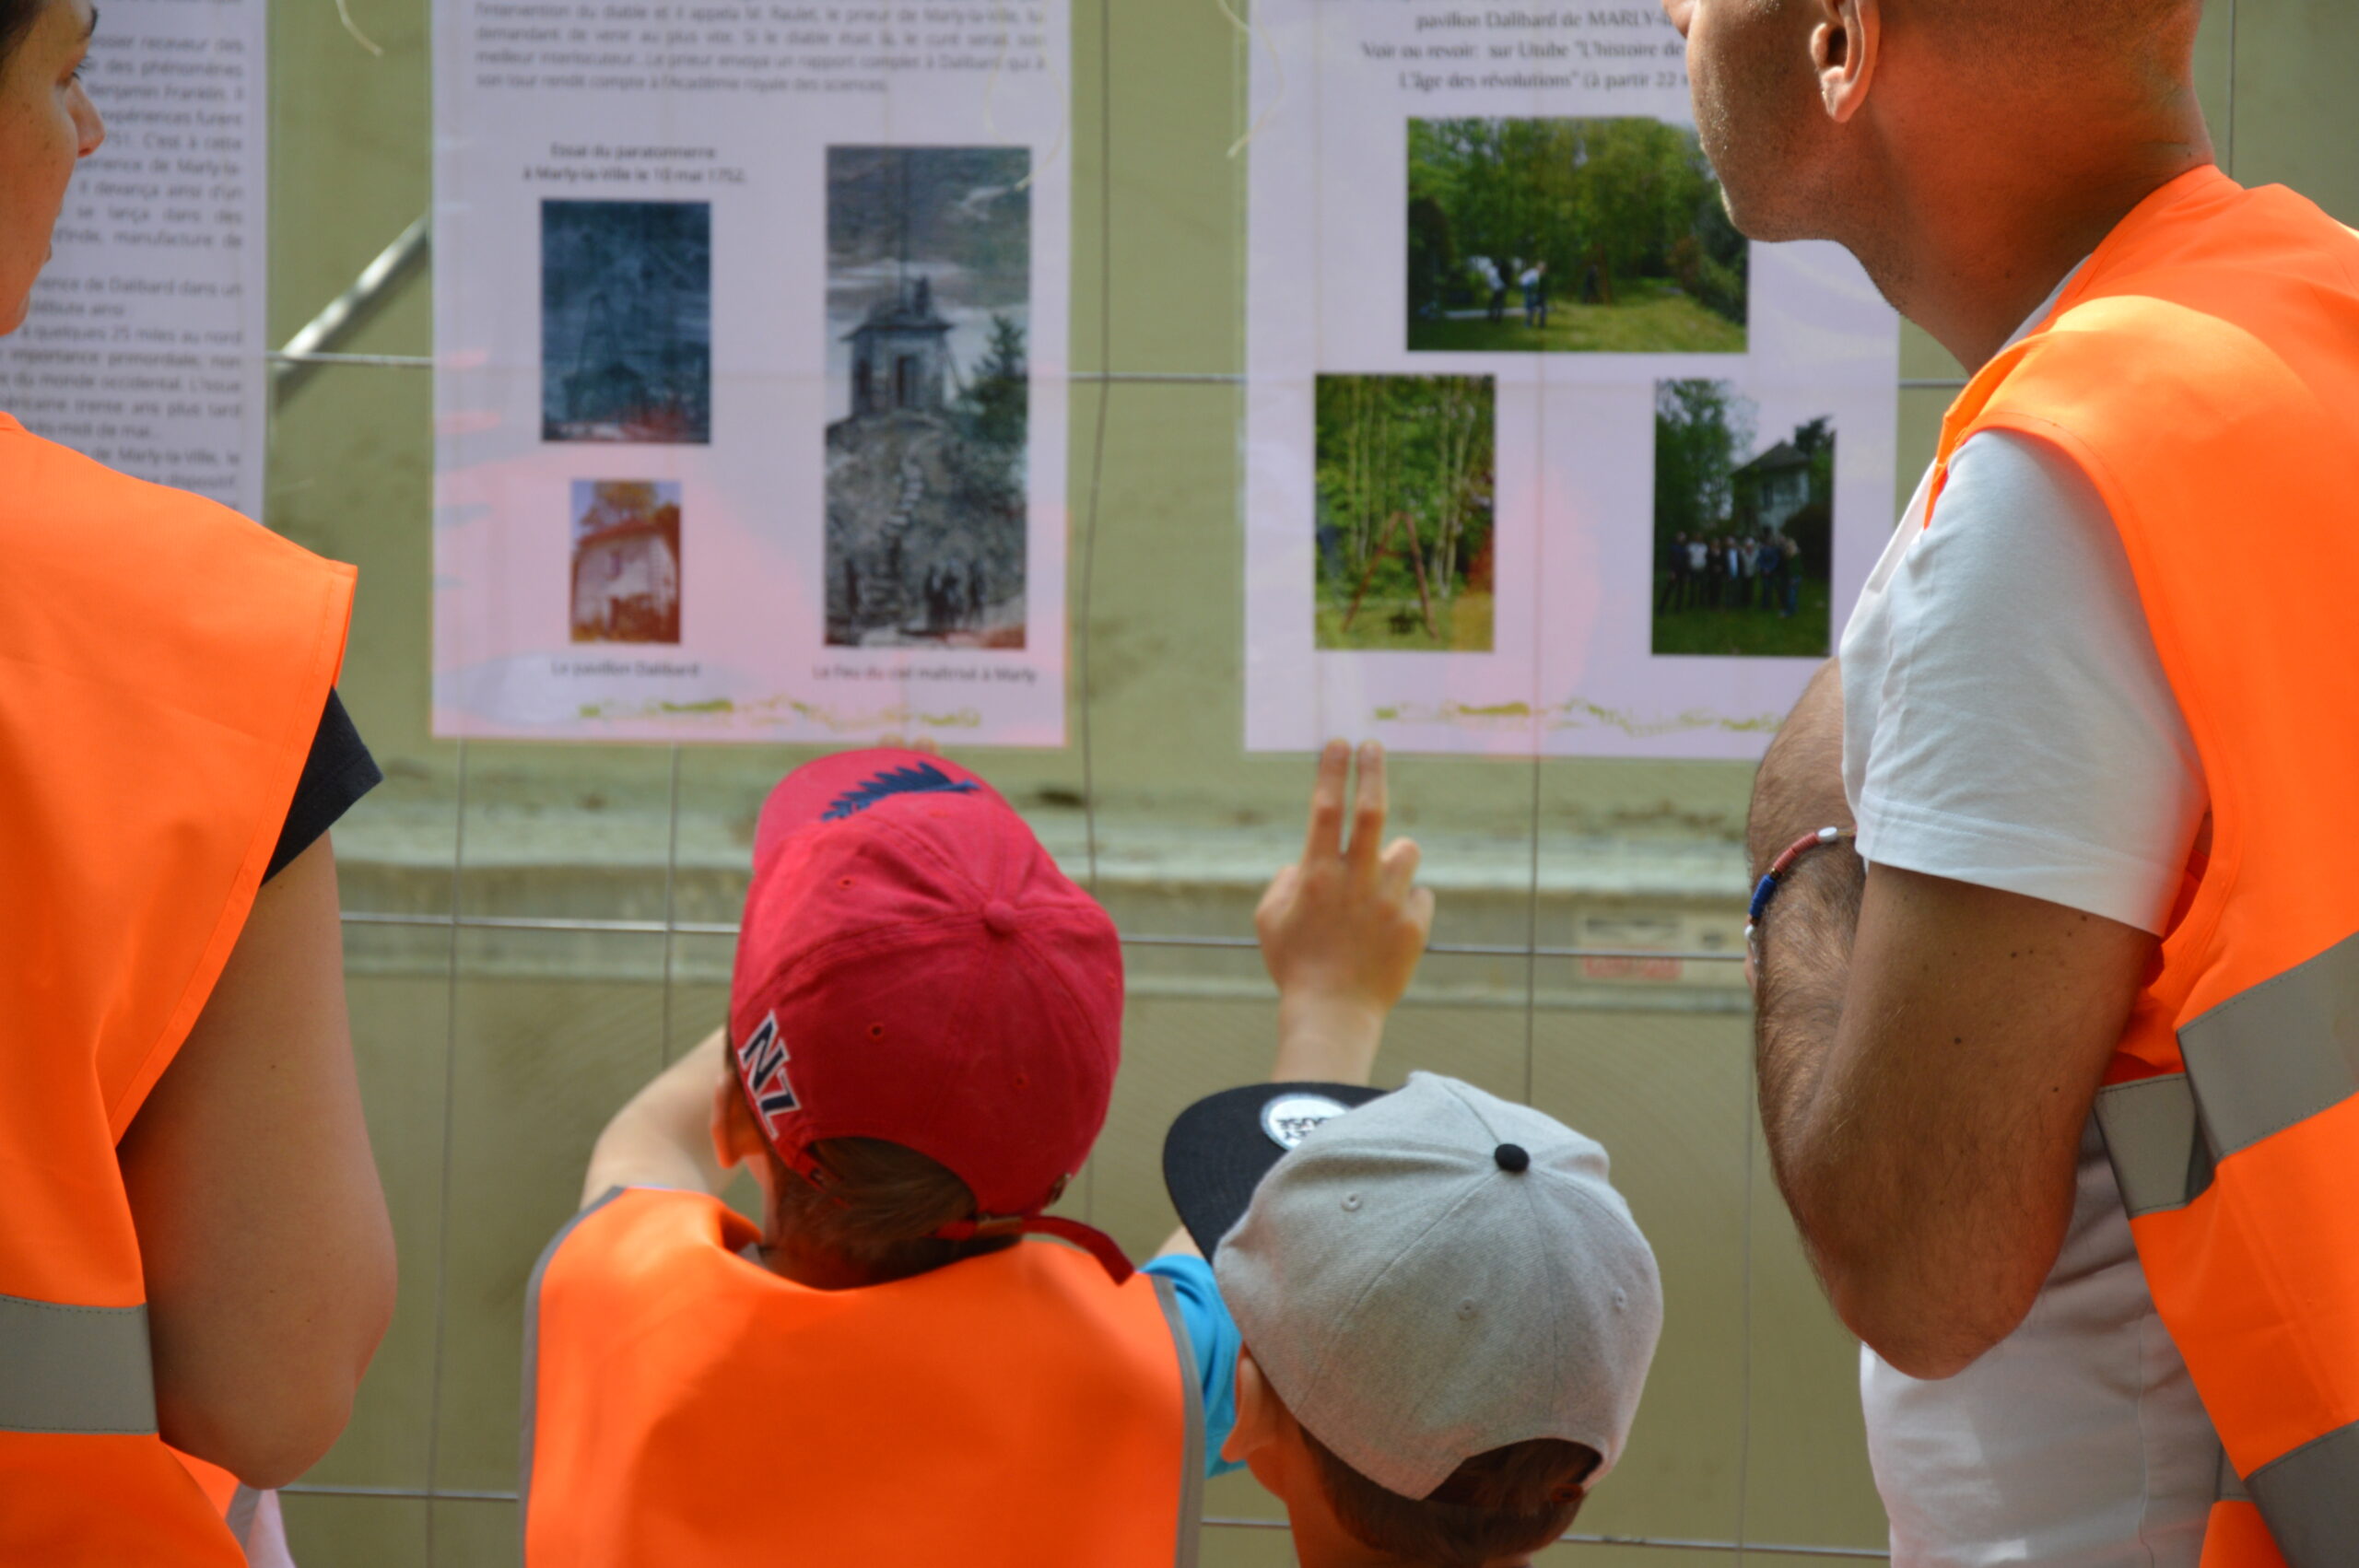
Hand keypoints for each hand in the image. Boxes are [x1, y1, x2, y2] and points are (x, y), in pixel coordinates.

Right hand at [1256, 740, 1434, 1083]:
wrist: (1334, 1015)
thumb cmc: (1295, 967)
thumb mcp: (1268, 921)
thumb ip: (1285, 881)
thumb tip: (1306, 860)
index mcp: (1317, 877)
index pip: (1326, 808)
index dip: (1332, 771)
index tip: (1339, 742)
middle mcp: (1355, 882)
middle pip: (1372, 811)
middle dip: (1372, 770)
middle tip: (1373, 745)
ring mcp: (1389, 902)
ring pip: (1405, 852)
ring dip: (1393, 859)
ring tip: (1376, 889)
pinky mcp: (1415, 925)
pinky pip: (1418, 894)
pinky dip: (1405, 903)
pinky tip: (1387, 929)